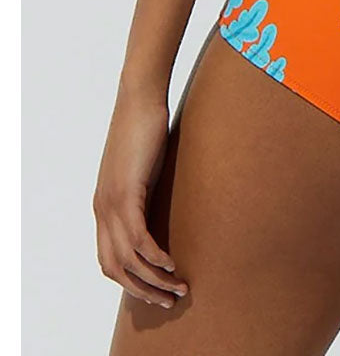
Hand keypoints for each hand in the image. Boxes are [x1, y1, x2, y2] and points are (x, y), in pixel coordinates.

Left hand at [93, 91, 188, 308]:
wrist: (139, 97)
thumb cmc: (145, 127)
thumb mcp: (142, 168)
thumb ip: (145, 189)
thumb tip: (163, 204)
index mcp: (104, 206)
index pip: (108, 259)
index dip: (131, 281)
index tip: (156, 290)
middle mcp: (103, 209)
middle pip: (115, 268)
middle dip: (143, 290)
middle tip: (170, 299)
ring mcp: (111, 201)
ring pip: (127, 258)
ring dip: (153, 279)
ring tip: (179, 288)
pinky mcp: (126, 192)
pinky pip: (137, 237)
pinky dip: (154, 256)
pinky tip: (172, 263)